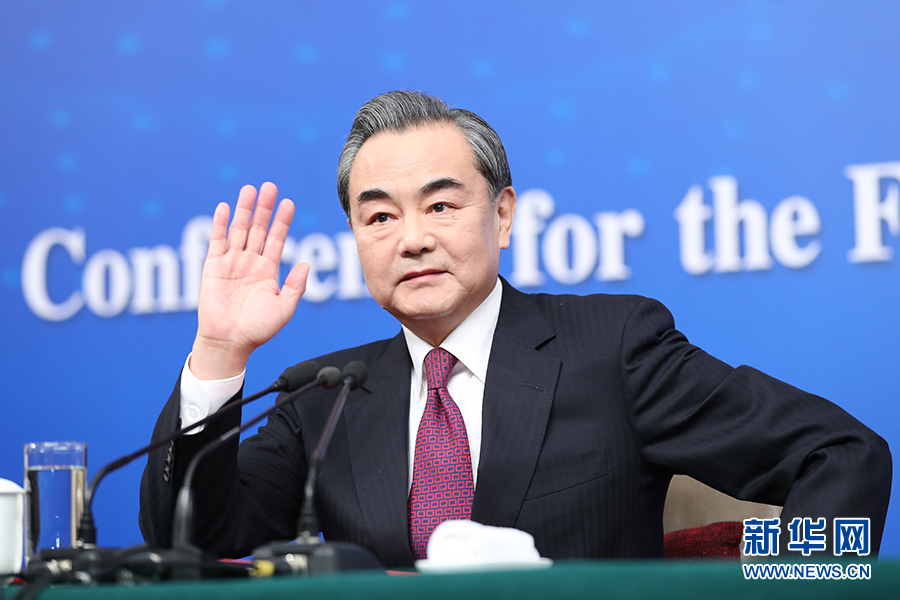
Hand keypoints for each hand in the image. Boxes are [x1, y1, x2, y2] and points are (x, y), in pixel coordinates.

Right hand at [190, 182, 309, 379]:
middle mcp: (250, 263)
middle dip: (264, 208)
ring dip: (243, 210)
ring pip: (239, 230)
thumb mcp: (284, 308)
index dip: (282, 221)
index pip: (277, 239)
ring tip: (250, 189)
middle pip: (258, 228)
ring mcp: (231, 263)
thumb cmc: (258, 329)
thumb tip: (306, 264)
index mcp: (268, 271)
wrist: (230, 342)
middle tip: (270, 186)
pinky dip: (220, 224)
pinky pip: (217, 241)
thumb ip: (296, 286)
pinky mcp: (213, 267)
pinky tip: (224, 207)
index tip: (289, 203)